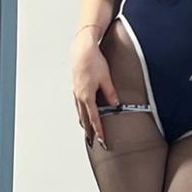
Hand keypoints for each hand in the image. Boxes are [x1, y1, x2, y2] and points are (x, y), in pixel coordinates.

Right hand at [71, 34, 118, 149]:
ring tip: (87, 132)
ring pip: (80, 112)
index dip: (98, 131)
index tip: (101, 140)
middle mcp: (80, 96)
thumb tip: (115, 104)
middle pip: (85, 118)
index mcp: (87, 96)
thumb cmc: (93, 61)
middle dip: (89, 131)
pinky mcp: (76, 87)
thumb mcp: (106, 78)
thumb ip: (110, 93)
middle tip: (93, 142)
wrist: (82, 49)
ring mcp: (76, 92)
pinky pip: (78, 104)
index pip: (94, 118)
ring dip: (84, 123)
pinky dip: (81, 112)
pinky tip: (83, 114)